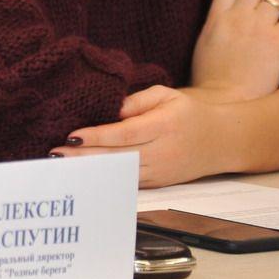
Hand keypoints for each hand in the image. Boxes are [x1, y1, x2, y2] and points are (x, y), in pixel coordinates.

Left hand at [57, 86, 245, 187]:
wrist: (224, 140)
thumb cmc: (189, 113)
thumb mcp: (167, 95)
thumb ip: (137, 101)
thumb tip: (109, 110)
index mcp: (165, 126)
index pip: (125, 134)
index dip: (97, 137)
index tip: (70, 136)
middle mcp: (163, 152)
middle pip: (117, 157)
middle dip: (84, 157)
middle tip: (54, 155)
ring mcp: (160, 171)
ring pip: (120, 173)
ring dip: (90, 171)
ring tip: (61, 167)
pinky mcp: (158, 183)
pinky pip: (127, 182)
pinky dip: (104, 179)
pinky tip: (83, 175)